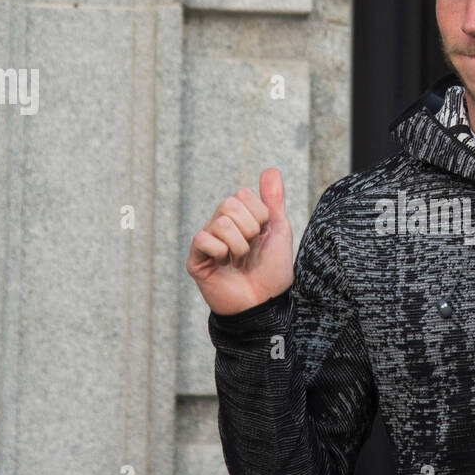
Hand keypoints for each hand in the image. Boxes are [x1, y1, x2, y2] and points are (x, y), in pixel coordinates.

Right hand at [186, 168, 293, 315]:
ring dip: (239, 245)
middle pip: (229, 204)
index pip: (243, 194)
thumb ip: (273, 200)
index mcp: (239, 218)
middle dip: (249, 228)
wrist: (265, 305)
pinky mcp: (196, 260)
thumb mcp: (278, 231)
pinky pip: (203, 239)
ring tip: (239, 260)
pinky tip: (224, 264)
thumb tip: (271, 169)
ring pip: (220, 222)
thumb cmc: (272, 272)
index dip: (260, 215)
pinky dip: (220, 251)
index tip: (262, 235)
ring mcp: (207, 243)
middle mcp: (220, 226)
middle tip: (250, 248)